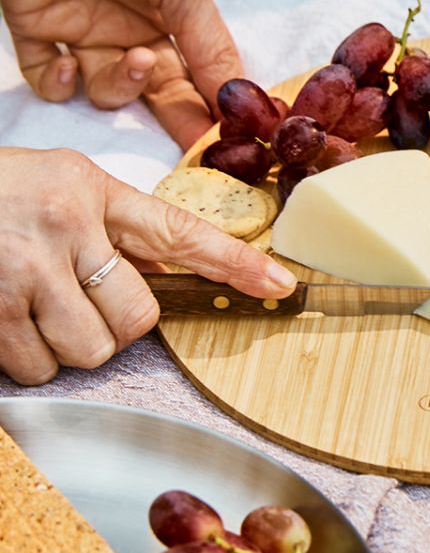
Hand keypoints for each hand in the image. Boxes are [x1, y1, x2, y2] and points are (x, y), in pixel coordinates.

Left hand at [0, 0, 240, 147]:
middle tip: (191, 140)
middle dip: (173, 116)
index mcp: (174, 9)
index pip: (197, 71)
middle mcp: (131, 23)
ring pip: (104, 90)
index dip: (211, 105)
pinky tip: (72, 64)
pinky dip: (59, 84)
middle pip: (154, 90)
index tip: (229, 139)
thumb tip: (240, 100)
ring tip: (129, 59)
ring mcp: (82, 27)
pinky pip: (47, 79)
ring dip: (118, 87)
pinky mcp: (34, 26)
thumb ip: (211, 46)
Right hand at [0, 147, 294, 384]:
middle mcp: (65, 226)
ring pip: (86, 351)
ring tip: (31, 308)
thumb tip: (157, 279)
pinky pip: (34, 368)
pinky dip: (25, 360)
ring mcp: (22, 270)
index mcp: (91, 191)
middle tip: (79, 304)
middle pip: (136, 318)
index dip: (236, 262)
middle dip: (115, 327)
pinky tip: (5, 321)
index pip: (181, 230)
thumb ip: (109, 225)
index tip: (280, 284)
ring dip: (64, 348)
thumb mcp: (59, 185)